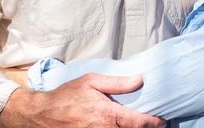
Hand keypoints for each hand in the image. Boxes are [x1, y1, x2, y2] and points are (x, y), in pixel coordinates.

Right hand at [0, 73, 164, 127]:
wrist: (42, 114)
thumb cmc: (67, 95)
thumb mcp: (91, 81)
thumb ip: (117, 83)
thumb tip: (139, 80)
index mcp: (107, 114)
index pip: (138, 123)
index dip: (153, 123)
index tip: (161, 121)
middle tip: (152, 125)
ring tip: (137, 127)